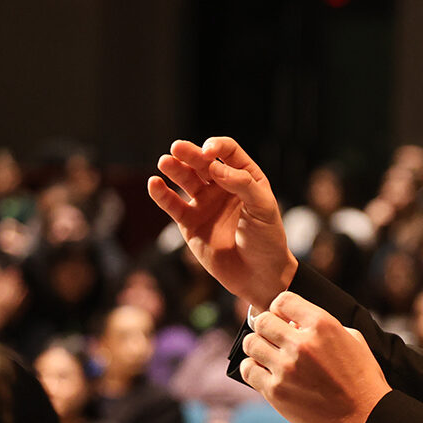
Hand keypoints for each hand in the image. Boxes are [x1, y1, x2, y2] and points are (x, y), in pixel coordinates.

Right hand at [147, 137, 298, 310]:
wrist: (258, 275)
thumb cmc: (267, 240)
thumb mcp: (264, 208)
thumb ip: (242, 184)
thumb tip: (214, 167)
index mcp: (245, 178)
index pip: (228, 152)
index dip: (217, 147)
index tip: (209, 152)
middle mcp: (222, 186)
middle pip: (202, 162)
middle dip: (190, 154)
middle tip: (177, 147)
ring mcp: (204, 203)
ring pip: (185, 180)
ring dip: (174, 169)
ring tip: (165, 162)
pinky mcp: (189, 223)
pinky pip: (172, 205)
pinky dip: (161, 194)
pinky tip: (154, 184)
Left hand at [238, 291, 391, 422]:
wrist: (366, 417)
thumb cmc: (362, 378)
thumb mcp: (353, 339)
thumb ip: (322, 325)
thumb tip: (292, 322)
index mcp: (323, 325)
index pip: (283, 300)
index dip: (280, 308)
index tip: (283, 319)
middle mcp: (301, 344)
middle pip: (262, 321)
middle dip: (267, 327)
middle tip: (273, 337)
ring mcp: (286, 368)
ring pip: (251, 344)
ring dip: (258, 347)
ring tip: (268, 355)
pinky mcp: (276, 392)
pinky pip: (248, 370)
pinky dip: (253, 369)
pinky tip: (265, 372)